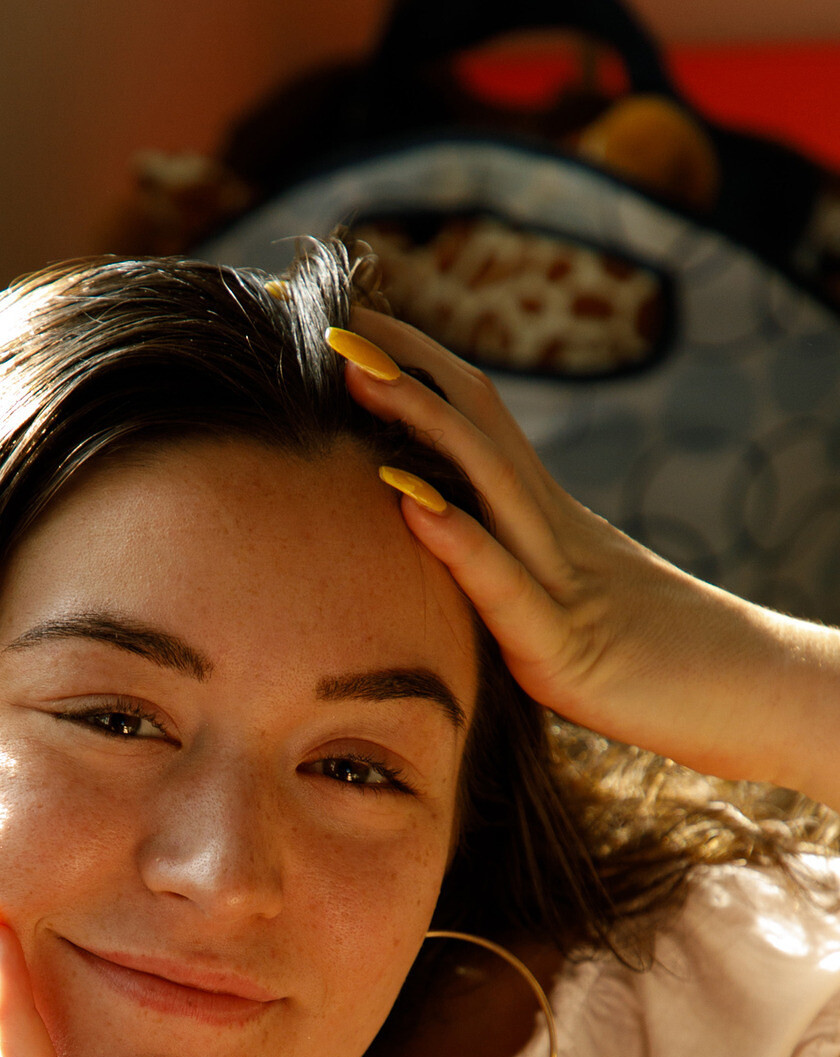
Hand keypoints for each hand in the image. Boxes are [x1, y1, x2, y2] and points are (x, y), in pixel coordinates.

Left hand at [336, 309, 839, 807]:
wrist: (760, 700)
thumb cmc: (671, 672)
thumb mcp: (579, 613)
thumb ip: (519, 586)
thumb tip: (457, 563)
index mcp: (552, 526)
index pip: (478, 423)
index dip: (416, 369)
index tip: (349, 326)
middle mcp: (556, 535)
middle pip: (477, 425)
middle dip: (403, 369)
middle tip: (332, 319)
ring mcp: (564, 584)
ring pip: (487, 481)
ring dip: (418, 422)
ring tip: (355, 376)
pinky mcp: (566, 650)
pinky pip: (505, 586)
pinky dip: (457, 539)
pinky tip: (409, 502)